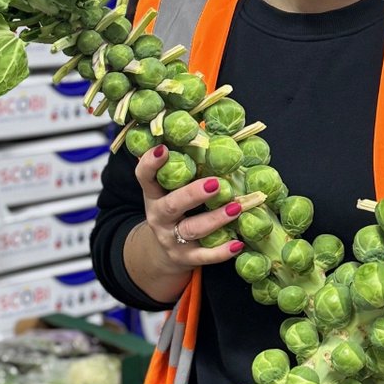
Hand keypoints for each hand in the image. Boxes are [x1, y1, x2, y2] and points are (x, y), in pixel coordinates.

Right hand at [135, 144, 244, 271]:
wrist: (163, 252)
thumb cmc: (176, 209)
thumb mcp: (171, 188)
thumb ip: (183, 164)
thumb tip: (206, 125)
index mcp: (154, 194)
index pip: (145, 177)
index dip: (150, 164)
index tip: (163, 149)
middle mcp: (159, 216)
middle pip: (172, 205)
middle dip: (193, 194)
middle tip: (215, 183)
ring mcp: (171, 239)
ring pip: (191, 230)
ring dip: (215, 219)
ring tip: (236, 208)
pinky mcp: (185, 259)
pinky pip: (204, 257)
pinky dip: (222, 252)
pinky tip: (239, 243)